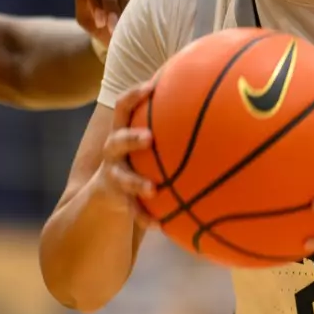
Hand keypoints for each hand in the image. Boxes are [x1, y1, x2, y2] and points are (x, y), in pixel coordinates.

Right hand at [86, 78, 161, 225]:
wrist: (107, 191)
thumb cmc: (139, 154)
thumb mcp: (147, 135)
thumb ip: (168, 118)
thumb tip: (206, 93)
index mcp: (122, 130)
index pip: (124, 106)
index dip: (134, 95)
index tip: (151, 86)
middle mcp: (114, 151)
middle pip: (117, 140)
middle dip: (131, 138)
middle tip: (149, 138)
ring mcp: (114, 175)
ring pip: (122, 178)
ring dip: (136, 183)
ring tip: (152, 190)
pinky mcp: (118, 198)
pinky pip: (132, 210)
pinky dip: (145, 218)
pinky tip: (160, 227)